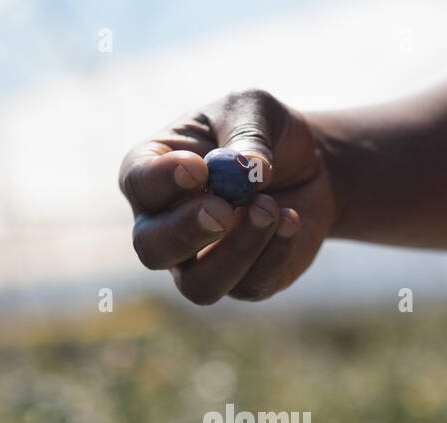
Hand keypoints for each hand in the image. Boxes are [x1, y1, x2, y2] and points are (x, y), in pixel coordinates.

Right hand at [118, 89, 336, 303]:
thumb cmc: (264, 133)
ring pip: (198, 285)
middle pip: (152, 248)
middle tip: (223, 210)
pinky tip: (290, 220)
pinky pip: (247, 287)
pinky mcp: (242, 283)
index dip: (161, 180)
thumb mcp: (255, 111)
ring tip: (270, 207)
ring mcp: (199, 262)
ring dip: (237, 250)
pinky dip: (273, 255)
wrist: (309, 167)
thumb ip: (247, 134)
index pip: (137, 183)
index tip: (197, 169)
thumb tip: (250, 169)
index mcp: (154, 173)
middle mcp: (165, 226)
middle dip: (186, 232)